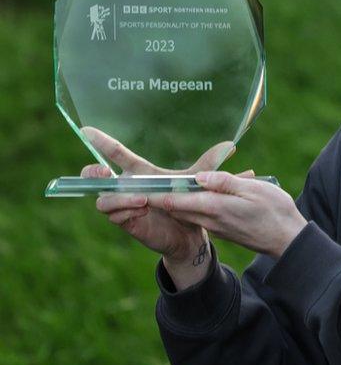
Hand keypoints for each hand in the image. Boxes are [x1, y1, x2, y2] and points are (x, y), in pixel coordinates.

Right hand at [83, 126, 236, 288]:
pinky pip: (115, 215)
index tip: (85, 129)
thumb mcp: (196, 182)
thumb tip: (231, 146)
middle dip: (93, 173)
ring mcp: (123, 206)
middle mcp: (126, 187)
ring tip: (143, 199)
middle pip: (94, 177)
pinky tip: (143, 210)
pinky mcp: (126, 222)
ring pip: (104, 199)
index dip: (100, 141)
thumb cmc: (188, 204)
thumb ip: (209, 164)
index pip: (116, 154)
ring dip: (121, 197)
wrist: (191, 235)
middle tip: (105, 172)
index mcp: (139, 173)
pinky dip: (126, 211)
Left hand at [147, 172, 307, 258]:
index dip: (155, 192)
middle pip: (176, 207)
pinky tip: (190, 195)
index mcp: (215, 208)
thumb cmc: (275, 211)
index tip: (136, 183)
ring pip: (187, 212)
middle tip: (138, 182)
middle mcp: (211, 220)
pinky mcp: (223, 230)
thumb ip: (224, 182)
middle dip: (157, 196)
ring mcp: (216, 227)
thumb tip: (198, 177)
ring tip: (157, 186)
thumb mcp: (253, 189)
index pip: (176, 200)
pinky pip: (199, 216)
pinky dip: (189, 206)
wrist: (288, 240)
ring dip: (172, 201)